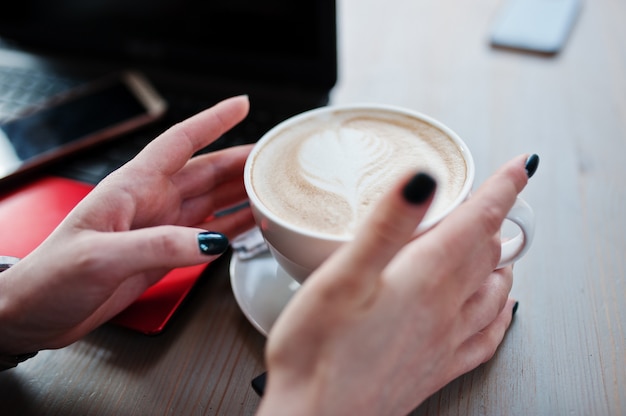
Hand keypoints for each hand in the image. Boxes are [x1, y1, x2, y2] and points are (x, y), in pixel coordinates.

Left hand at [0, 96, 254, 353]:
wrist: (37, 313)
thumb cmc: (51, 277)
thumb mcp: (101, 256)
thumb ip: (159, 246)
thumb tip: (210, 241)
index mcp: (131, 187)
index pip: (179, 142)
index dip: (212, 121)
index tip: (241, 105)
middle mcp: (150, 201)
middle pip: (206, 170)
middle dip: (241, 161)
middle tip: (275, 159)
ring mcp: (160, 226)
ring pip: (211, 200)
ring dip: (242, 193)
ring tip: (272, 189)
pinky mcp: (164, 252)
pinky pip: (208, 233)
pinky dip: (232, 227)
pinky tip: (250, 224)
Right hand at [258, 154, 531, 414]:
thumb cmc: (318, 353)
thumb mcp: (343, 276)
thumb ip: (387, 226)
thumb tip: (422, 180)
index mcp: (424, 279)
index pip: (476, 222)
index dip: (501, 189)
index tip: (517, 168)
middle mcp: (443, 309)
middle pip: (485, 254)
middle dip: (494, 221)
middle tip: (495, 198)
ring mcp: (443, 341)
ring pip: (491, 292)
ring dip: (500, 264)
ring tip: (501, 245)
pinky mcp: (434, 368)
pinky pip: (486, 338)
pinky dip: (501, 316)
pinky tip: (502, 312)